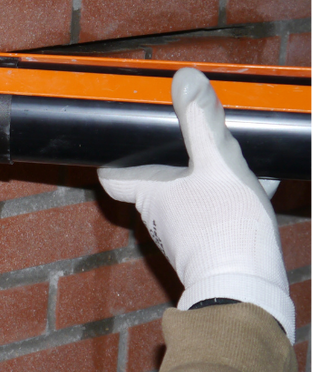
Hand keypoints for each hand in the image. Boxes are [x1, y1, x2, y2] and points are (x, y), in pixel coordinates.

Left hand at [98, 67, 293, 341]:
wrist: (247, 290)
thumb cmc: (224, 232)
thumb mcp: (218, 164)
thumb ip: (203, 122)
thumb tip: (185, 80)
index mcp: (150, 194)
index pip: (113, 175)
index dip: (111, 157)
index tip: (115, 138)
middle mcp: (160, 215)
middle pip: (156, 179)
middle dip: (173, 156)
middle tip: (189, 131)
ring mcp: (186, 232)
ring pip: (190, 193)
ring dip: (206, 173)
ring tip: (234, 151)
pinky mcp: (213, 244)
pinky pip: (217, 210)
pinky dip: (232, 192)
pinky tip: (260, 181)